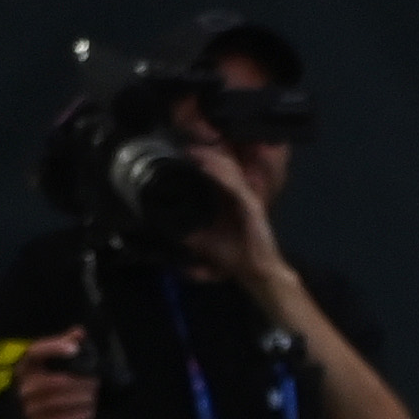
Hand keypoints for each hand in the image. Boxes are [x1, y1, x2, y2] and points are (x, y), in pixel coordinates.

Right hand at [14, 330, 99, 418]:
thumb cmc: (42, 386)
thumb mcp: (47, 365)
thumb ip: (62, 346)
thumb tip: (81, 331)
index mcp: (25, 367)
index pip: (35, 352)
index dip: (54, 348)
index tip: (75, 349)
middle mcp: (23, 387)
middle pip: (56, 382)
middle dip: (82, 382)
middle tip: (96, 381)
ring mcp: (28, 409)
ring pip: (61, 402)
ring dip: (84, 399)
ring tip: (93, 395)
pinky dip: (81, 415)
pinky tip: (89, 410)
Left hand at [179, 141, 291, 297]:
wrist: (256, 273)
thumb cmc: (235, 257)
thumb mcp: (202, 241)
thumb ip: (186, 230)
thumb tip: (163, 224)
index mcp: (228, 200)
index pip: (215, 173)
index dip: (201, 160)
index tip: (182, 152)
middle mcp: (239, 195)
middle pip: (222, 166)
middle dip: (205, 153)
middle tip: (185, 145)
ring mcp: (247, 198)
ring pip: (228, 169)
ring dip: (210, 158)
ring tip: (193, 150)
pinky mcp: (252, 204)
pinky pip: (234, 183)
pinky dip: (219, 172)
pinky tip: (206, 164)